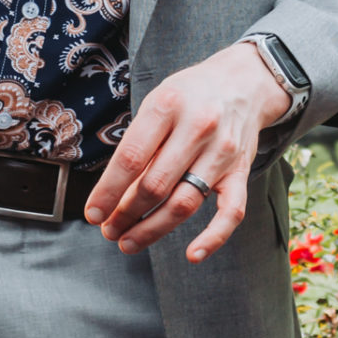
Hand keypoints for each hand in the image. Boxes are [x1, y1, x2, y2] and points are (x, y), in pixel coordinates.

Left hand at [85, 40, 291, 262]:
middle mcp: (197, 128)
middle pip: (155, 186)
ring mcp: (222, 152)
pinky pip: (231, 212)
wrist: (243, 82)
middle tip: (109, 230)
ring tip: (129, 241)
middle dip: (126, 215)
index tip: (94, 214)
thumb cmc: (189, 96)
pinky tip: (192, 255)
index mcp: (167, 107)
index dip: (108, 192)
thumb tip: (113, 194)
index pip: (131, 159)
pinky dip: (213, 238)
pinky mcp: (240, 171)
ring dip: (152, 230)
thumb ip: (138, 144)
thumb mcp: (157, 104)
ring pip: (184, 203)